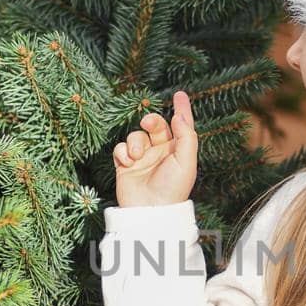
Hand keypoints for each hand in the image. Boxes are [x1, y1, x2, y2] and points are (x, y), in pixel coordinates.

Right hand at [113, 90, 196, 207]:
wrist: (149, 211)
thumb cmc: (172, 189)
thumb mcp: (186, 162)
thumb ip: (186, 136)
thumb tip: (179, 116)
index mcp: (177, 151)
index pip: (180, 126)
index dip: (181, 109)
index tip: (179, 94)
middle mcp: (160, 152)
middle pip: (155, 126)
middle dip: (151, 121)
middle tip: (149, 123)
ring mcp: (142, 158)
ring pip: (135, 136)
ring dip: (134, 142)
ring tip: (136, 157)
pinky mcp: (125, 165)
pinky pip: (120, 148)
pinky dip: (122, 153)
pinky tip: (127, 163)